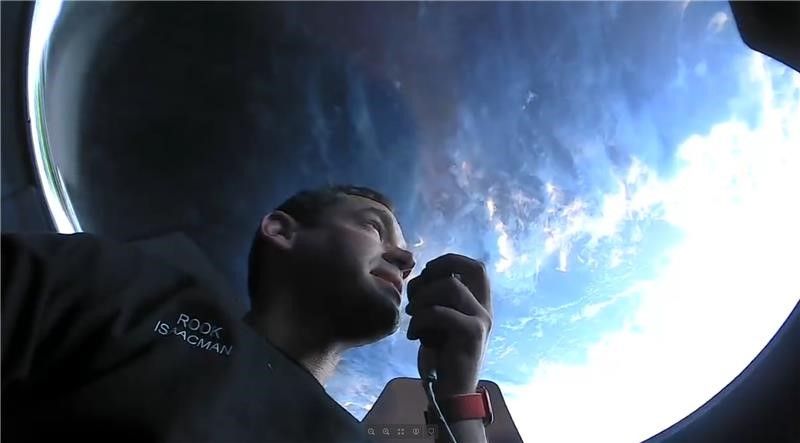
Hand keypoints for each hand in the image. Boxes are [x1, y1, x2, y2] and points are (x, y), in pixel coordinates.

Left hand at [405, 253, 492, 397]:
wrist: (451, 393)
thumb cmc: (441, 357)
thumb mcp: (440, 323)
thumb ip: (439, 300)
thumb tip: (421, 277)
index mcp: (479, 304)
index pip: (475, 266)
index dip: (450, 261)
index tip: (426, 273)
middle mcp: (485, 309)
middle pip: (473, 268)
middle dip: (439, 271)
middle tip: (417, 292)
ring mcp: (482, 320)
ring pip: (452, 286)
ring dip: (423, 298)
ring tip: (412, 316)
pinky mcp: (472, 334)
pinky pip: (440, 313)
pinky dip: (419, 321)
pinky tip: (413, 336)